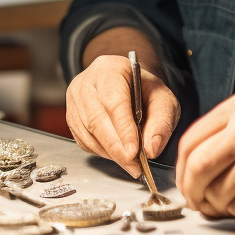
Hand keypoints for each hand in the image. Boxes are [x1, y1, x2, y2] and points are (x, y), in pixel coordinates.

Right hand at [66, 54, 180, 175]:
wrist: (127, 85)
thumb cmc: (144, 91)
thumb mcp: (163, 100)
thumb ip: (162, 122)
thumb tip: (151, 149)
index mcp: (110, 69)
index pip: (114, 101)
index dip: (123, 128)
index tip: (134, 151)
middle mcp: (86, 82)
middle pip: (96, 119)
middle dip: (116, 147)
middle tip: (134, 165)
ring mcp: (75, 100)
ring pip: (88, 132)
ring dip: (110, 153)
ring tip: (130, 164)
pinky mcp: (71, 117)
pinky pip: (83, 140)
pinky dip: (101, 152)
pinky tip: (117, 155)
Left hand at [175, 92, 234, 218]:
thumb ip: (230, 131)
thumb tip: (194, 166)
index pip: (189, 140)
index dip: (181, 169)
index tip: (185, 182)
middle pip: (195, 167)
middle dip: (190, 192)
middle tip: (196, 202)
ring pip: (216, 191)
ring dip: (216, 206)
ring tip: (225, 205)